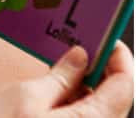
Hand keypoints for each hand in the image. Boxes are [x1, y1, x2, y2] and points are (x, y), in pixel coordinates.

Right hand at [0, 42, 132, 117]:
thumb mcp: (26, 95)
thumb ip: (59, 77)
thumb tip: (80, 57)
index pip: (125, 85)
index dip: (118, 58)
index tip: (107, 40)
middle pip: (115, 99)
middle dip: (100, 71)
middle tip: (81, 48)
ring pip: (100, 109)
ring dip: (86, 86)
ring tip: (64, 67)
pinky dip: (76, 101)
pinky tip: (58, 90)